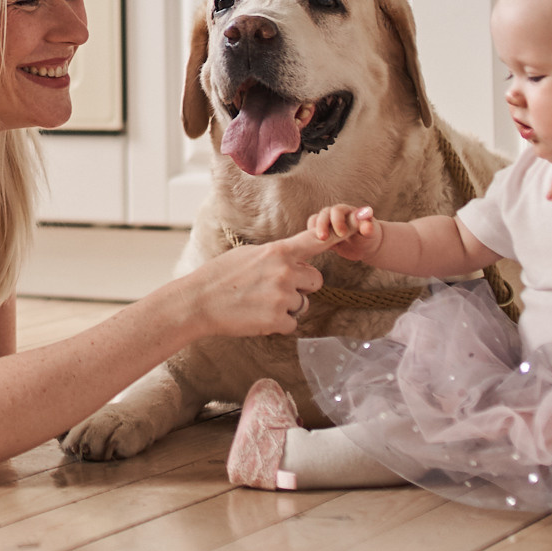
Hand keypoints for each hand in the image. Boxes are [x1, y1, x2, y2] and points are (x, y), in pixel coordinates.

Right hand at [187, 238, 323, 339]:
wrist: (199, 301)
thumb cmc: (220, 276)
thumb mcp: (248, 255)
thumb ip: (274, 255)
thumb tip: (290, 258)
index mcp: (277, 252)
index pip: (314, 241)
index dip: (335, 235)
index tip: (352, 226)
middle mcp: (285, 272)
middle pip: (316, 280)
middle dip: (301, 286)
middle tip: (273, 290)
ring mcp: (283, 296)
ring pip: (303, 304)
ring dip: (287, 307)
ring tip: (259, 303)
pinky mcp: (278, 320)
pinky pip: (292, 324)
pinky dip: (278, 324)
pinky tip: (257, 317)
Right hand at [306, 203, 384, 261]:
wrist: (364, 246)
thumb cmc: (369, 237)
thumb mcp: (370, 233)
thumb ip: (368, 228)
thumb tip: (367, 225)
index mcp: (347, 211)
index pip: (338, 211)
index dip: (337, 221)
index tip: (341, 234)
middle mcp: (335, 214)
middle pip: (324, 214)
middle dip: (322, 225)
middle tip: (323, 238)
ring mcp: (328, 222)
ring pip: (316, 220)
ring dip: (314, 229)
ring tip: (318, 240)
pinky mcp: (323, 231)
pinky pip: (312, 229)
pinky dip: (310, 233)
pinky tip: (312, 242)